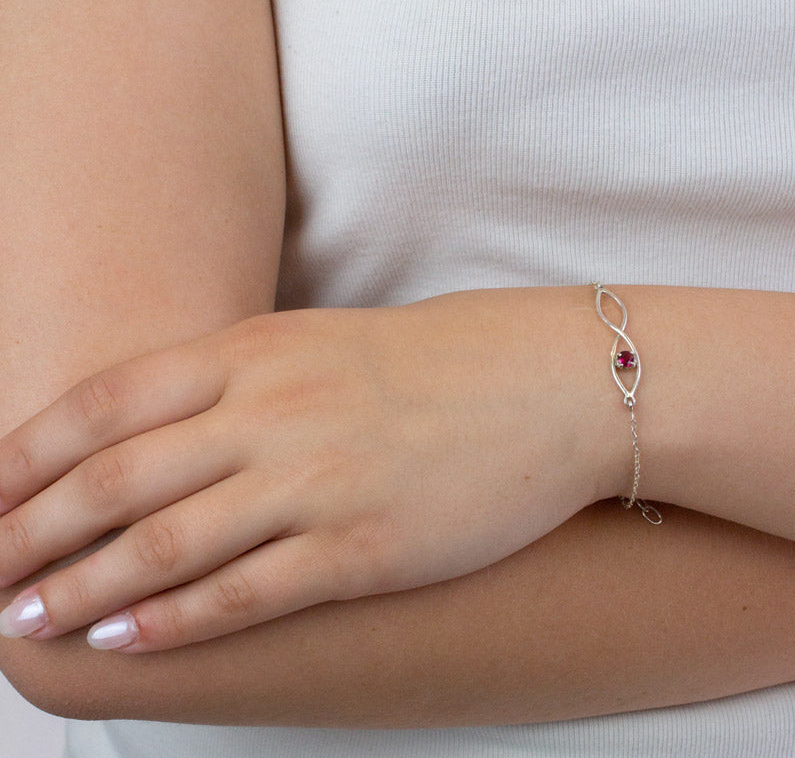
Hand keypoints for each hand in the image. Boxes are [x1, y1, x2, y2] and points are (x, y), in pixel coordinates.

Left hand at [0, 294, 608, 651]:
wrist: (553, 382)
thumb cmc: (445, 358)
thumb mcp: (329, 340)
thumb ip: (245, 375)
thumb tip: (164, 424)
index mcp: (261, 350)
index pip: (107, 402)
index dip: (27, 454)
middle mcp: (275, 411)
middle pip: (115, 478)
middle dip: (29, 529)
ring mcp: (317, 479)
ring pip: (163, 543)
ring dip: (79, 588)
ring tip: (22, 617)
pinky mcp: (363, 545)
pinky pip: (245, 593)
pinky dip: (172, 621)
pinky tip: (123, 642)